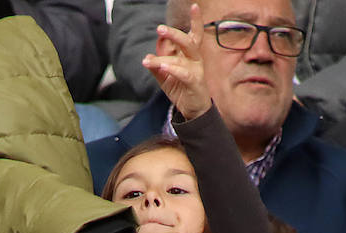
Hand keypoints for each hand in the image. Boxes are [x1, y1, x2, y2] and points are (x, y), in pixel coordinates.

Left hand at [142, 4, 211, 120]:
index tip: (195, 6)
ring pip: (181, 58)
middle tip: (160, 29)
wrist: (192, 110)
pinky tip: (163, 67)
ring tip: (149, 61)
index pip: (194, 35)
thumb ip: (157, 65)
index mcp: (190, 55)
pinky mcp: (195, 83)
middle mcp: (196, 59)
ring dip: (164, 58)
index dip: (196, 21)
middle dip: (174, 34)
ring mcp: (197, 71)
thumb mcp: (165, 76)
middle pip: (187, 42)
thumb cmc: (180, 89)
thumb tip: (148, 56)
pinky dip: (173, 70)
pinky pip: (184, 73)